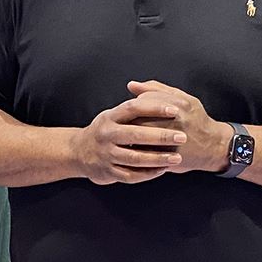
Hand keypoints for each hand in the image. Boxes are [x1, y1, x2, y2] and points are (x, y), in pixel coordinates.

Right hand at [69, 95, 187, 184]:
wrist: (78, 152)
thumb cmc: (106, 130)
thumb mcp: (113, 114)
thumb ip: (132, 105)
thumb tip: (147, 86)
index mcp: (110, 117)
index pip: (133, 108)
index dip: (154, 108)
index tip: (175, 110)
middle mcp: (106, 135)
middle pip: (135, 134)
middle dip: (161, 136)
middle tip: (182, 137)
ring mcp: (106, 155)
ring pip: (134, 158)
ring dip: (157, 158)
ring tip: (177, 158)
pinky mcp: (108, 172)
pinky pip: (130, 175)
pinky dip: (147, 174)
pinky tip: (162, 170)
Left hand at [123, 81, 231, 172]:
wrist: (213, 146)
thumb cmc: (195, 120)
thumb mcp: (182, 98)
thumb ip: (156, 90)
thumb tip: (131, 85)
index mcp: (177, 105)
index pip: (143, 103)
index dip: (134, 107)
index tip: (133, 111)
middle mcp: (176, 122)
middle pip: (140, 120)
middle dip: (131, 123)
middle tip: (127, 125)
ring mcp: (173, 142)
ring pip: (142, 138)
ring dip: (133, 138)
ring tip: (131, 136)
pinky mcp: (170, 158)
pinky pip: (146, 154)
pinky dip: (139, 150)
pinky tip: (138, 148)